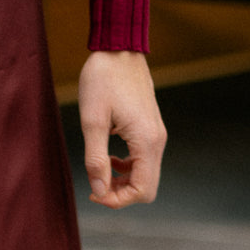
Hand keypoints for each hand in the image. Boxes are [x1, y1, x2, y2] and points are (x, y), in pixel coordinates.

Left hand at [77, 50, 165, 207]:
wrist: (118, 49)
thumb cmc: (102, 80)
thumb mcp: (92, 121)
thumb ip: (96, 160)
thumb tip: (99, 191)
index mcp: (146, 141)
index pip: (142, 190)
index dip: (118, 200)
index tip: (94, 194)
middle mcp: (157, 140)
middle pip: (147, 187)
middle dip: (121, 194)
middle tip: (95, 186)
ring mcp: (156, 134)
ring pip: (146, 175)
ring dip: (123, 181)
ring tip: (99, 172)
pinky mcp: (150, 128)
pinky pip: (144, 160)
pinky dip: (127, 167)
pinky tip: (109, 158)